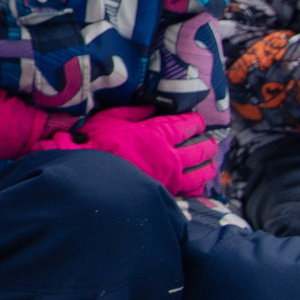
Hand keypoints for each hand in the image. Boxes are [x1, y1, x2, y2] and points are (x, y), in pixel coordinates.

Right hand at [40, 105, 215, 197]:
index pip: (187, 126)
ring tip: (211, 161)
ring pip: (200, 172)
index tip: (197, 120)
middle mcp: (170, 156)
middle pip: (200, 149)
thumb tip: (152, 108)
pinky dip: (197, 186)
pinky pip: (189, 190)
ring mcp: (169, 176)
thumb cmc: (97, 143)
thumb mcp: (113, 117)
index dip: (196, 122)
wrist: (88, 175)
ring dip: (209, 165)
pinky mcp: (164, 192)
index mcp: (158, 133)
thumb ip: (136, 112)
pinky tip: (198, 183)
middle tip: (210, 140)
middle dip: (208, 142)